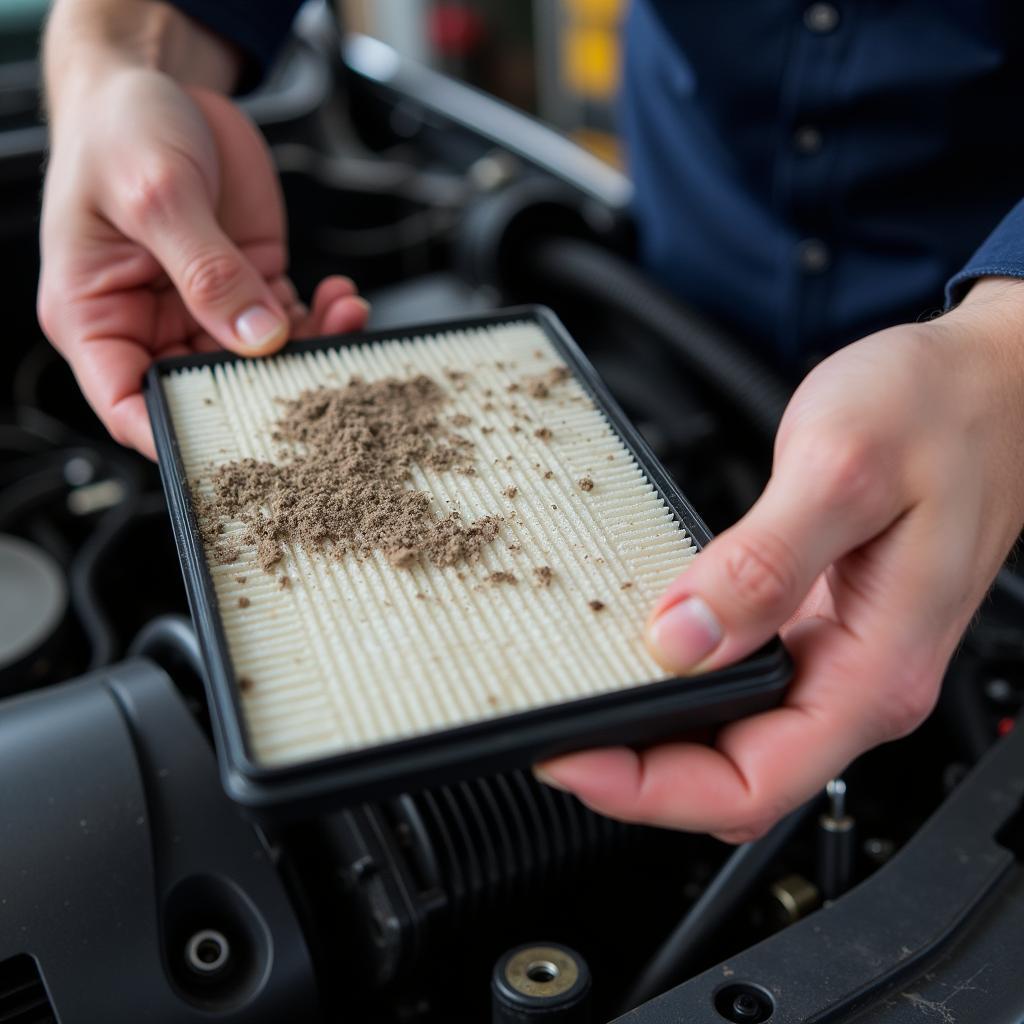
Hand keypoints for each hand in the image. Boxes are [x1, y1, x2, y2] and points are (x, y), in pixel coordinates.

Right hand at [38, 11, 367, 457]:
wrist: (162, 85)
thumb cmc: (121, 130)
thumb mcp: (157, 195)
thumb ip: (208, 271)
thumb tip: (259, 339)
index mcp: (96, 316)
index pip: (128, 404)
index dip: (174, 436)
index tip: (232, 451)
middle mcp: (151, 324)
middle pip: (207, 391)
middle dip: (266, 394)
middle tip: (319, 385)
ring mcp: (204, 310)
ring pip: (261, 364)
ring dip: (310, 353)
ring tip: (343, 323)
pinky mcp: (248, 288)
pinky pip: (291, 325)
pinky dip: (324, 321)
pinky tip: (342, 299)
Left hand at [538, 279, 1023, 840]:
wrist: (987, 382)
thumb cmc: (940, 411)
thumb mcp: (841, 472)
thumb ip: (762, 565)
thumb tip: (682, 642)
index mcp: (873, 670)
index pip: (752, 784)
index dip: (651, 788)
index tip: (572, 759)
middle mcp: (858, 679)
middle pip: (735, 775)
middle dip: (640, 772)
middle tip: (558, 733)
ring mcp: (837, 656)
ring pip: (735, 737)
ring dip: (657, 733)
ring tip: (584, 699)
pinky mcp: (820, 625)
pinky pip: (742, 685)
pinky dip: (684, 685)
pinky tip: (642, 652)